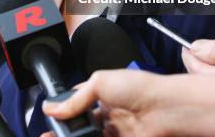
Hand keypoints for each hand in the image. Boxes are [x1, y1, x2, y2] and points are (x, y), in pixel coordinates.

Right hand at [41, 69, 214, 136]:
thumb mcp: (100, 82)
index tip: (50, 116)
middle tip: (52, 134)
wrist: (165, 108)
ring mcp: (116, 132)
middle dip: (66, 129)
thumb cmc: (138, 87)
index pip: (77, 103)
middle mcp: (108, 114)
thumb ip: (76, 98)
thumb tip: (52, 108)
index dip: (63, 110)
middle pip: (81, 125)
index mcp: (102, 94)